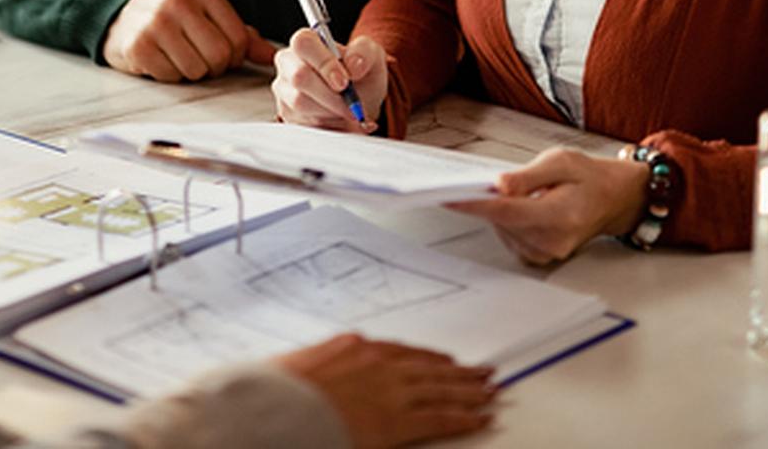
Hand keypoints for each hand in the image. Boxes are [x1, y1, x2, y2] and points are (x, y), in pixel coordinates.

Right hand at [100, 0, 274, 80]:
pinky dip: (169, 76)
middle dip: (212, 67)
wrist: (121, 18)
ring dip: (190, 73)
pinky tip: (160, 59)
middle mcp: (179, 1)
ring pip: (196, 70)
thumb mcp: (207, 16)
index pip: (238, 39)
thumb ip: (241, 35)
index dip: (233, 56)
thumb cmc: (172, 20)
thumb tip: (272, 56)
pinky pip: (170, 76)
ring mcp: (156, 22)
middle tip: (197, 58)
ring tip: (177, 56)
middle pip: (219, 56)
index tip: (219, 52)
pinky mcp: (139, 45)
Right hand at [271, 29, 384, 132]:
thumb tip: (353, 65)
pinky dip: (328, 126)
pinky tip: (340, 121)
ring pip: (300, 103)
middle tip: (351, 106)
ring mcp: (284, 89)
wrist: (360, 99)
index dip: (324, 63)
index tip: (344, 83)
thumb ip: (364, 53)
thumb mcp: (372, 56)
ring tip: (348, 112)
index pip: (304, 44)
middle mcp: (288, 63)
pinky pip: (303, 123)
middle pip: (298, 77)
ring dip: (331, 112)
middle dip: (330, 96)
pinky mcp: (287, 113)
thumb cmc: (361, 73)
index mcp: (305, 41)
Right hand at [276, 334, 494, 448]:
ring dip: (470, 390)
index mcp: (354, 347)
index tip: (447, 362)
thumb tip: (329, 377)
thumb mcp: (301, 368)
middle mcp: (377, 362)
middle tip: (484, 373)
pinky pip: (440, 417)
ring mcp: (389, 390)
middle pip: (429, 366)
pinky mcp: (396, 420)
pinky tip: (482, 417)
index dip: (430, 359)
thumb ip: (326, 367)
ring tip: (492, 391)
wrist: (275, 408)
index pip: (403, 352)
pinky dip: (465, 417)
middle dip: (459, 372)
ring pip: (441, 388)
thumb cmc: (279, 392)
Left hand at [445, 147, 647, 265]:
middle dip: (489, 200)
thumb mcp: (560, 161)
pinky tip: (524, 207)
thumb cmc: (589, 178)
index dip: (475, 204)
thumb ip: (527, 176)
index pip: (507, 212)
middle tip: (494, 180)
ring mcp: (548, 252)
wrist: (613, 198)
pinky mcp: (540, 257)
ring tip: (525, 193)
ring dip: (501, 210)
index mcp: (561, 215)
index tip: (449, 198)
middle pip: (501, 221)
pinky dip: (508, 221)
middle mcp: (554, 240)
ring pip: (502, 229)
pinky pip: (510, 237)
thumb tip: (499, 185)